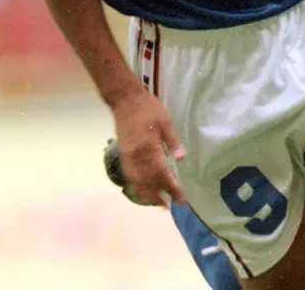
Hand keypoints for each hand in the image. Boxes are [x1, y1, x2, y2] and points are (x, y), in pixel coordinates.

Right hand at [110, 89, 186, 206]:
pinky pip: (129, 176)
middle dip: (160, 196)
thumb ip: (173, 141)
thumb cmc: (148, 109)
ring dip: (147, 195)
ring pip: (137, 182)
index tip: (181, 198)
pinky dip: (137, 186)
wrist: (125, 100)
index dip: (172, 188)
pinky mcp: (123, 155)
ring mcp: (128, 157)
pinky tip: (144, 189)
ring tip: (158, 202)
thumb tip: (181, 159)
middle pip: (148, 183)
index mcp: (149, 148)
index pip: (162, 174)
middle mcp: (137, 157)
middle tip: (171, 204)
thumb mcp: (165, 121)